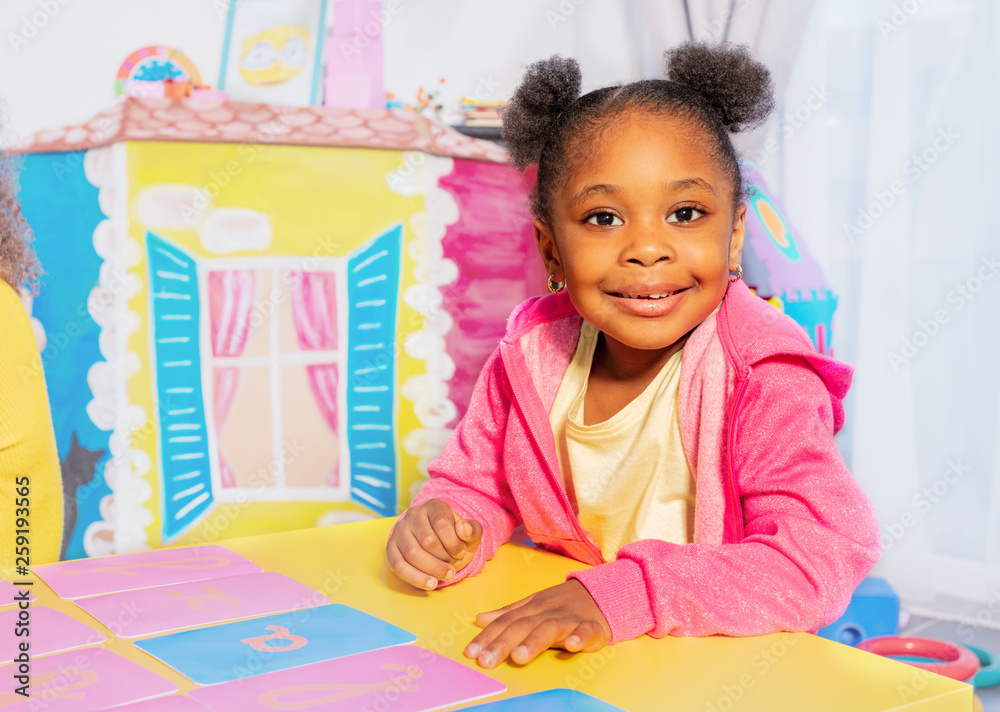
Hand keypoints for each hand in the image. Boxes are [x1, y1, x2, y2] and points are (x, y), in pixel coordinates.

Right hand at [386, 499, 482, 590]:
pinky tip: (430, 583)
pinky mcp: (391, 548)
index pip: (441, 523)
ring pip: (411, 553)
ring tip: (445, 576)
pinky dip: (415, 577)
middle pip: (427, 540)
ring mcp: (400, 530)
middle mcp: (414, 514)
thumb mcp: (470, 534)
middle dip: (443, 558)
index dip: (453, 543)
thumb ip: (473, 530)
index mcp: (434, 506)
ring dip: (431, 569)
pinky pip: (398, 565)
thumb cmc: (455, 539)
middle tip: (453, 567)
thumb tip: (463, 528)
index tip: (461, 552)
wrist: (440, 545)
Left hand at [463, 579, 610, 667]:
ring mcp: (569, 618)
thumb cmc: (561, 604)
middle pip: (522, 626)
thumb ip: (507, 614)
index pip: (506, 621)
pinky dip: (579, 637)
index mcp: (531, 608)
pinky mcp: (591, 626)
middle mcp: (547, 612)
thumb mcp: (532, 605)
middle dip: (503, 643)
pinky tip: (572, 646)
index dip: (488, 636)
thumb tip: (479, 619)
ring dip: (534, 642)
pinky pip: (585, 631)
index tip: (471, 652)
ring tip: (519, 657)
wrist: (599, 593)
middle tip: (486, 661)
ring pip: (550, 628)